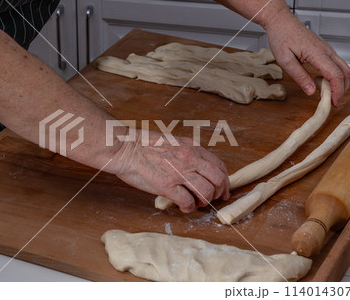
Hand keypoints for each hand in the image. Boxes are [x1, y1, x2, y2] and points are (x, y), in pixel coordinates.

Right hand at [109, 130, 229, 212]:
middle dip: (218, 193)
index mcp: (192, 147)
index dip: (224, 180)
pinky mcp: (167, 186)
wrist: (124, 147)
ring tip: (195, 203)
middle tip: (213, 199)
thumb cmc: (143, 145)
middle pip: (218, 179)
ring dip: (204, 201)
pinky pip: (188, 202)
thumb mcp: (173, 142)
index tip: (222, 189)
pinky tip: (183, 207)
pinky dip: (189, 208)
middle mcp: (190, 159)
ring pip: (206, 192)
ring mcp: (179, 172)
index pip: (219, 165)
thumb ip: (187, 153)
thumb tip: (196, 168)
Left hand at [265, 11, 349, 106]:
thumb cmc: (281, 37)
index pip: (335, 75)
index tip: (333, 102)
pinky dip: (335, 75)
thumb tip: (311, 91)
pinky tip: (324, 83)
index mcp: (317, 53)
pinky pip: (335, 64)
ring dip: (340, 82)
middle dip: (342, 89)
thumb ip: (299, 76)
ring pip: (342, 67)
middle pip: (344, 72)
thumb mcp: (285, 60)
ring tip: (330, 95)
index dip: (337, 90)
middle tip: (333, 102)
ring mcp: (326, 49)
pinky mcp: (323, 50)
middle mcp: (326, 50)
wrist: (281, 22)